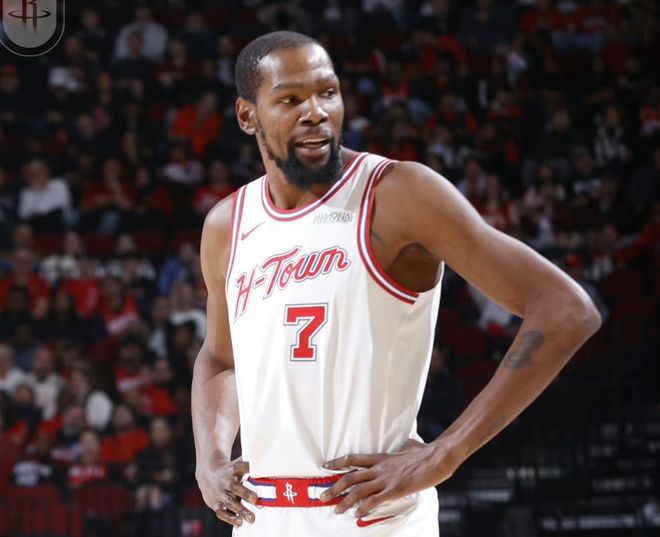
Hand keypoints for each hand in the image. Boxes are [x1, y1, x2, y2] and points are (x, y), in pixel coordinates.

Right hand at [196, 458, 256, 526]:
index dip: (247, 467)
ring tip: (251, 518)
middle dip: (245, 494)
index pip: (239, 466)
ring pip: (229, 502)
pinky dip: (230, 518)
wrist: (207, 474)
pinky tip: (240, 522)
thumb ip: (248, 464)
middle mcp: (225, 481)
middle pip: (234, 487)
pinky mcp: (215, 504)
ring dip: (240, 510)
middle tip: (255, 500)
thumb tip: (266, 461)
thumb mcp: (236, 464)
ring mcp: (219, 493)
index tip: (258, 470)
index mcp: (231, 469)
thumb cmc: (229, 470)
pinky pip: (221, 512)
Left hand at [320, 439, 455, 516]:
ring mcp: (386, 479)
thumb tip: (408, 444)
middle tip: (322, 495)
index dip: (338, 462)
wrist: (437, 456)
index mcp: (382, 457)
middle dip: (335, 486)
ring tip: (335, 509)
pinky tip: (357, 514)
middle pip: (351, 476)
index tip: (325, 465)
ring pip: (358, 490)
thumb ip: (405, 447)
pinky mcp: (395, 489)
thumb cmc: (426, 452)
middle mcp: (380, 468)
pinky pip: (375, 500)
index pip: (354, 459)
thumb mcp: (410, 447)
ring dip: (344, 500)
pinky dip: (364, 507)